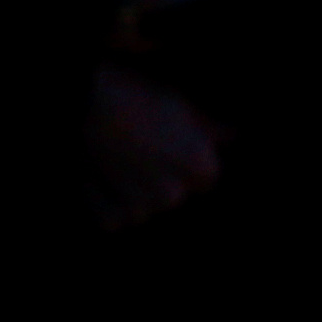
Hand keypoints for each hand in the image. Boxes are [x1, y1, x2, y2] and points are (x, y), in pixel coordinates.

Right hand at [89, 61, 222, 232]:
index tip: (163, 149)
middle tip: (133, 153)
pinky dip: (102, 207)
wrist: (88, 100)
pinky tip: (96, 183)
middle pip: (171, 198)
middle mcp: (176, 194)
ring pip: (139, 211)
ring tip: (112, 162)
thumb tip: (233, 135)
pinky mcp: (109, 212)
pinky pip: (111, 222)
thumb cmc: (138, 98)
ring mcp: (141, 206)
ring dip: (126, 195)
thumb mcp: (181, 107)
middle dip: (154, 183)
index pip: (204, 181)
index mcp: (202, 170)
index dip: (183, 166)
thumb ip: (209, 129)